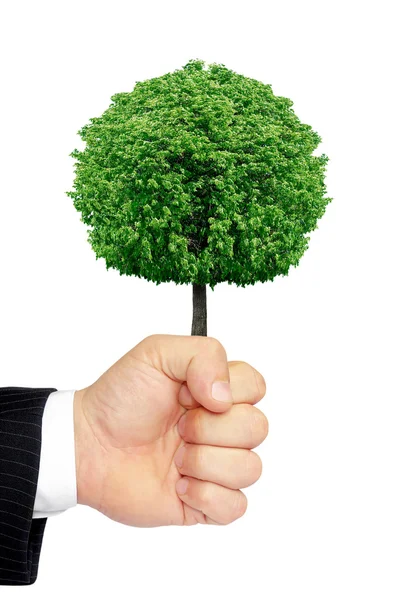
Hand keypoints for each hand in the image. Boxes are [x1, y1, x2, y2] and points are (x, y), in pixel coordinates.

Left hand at [73, 334, 267, 526]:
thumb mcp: (156, 352)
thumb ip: (203, 355)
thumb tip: (226, 397)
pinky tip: (178, 484)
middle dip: (210, 428)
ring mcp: (216, 466)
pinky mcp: (206, 502)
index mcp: (217, 392)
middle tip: (176, 427)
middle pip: (257, 428)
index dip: (228, 391)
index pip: (256, 387)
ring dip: (206, 462)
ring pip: (250, 468)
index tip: (187, 393)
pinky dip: (205, 496)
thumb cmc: (120, 398)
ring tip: (175, 458)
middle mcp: (222, 428)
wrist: (87, 446)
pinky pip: (236, 506)